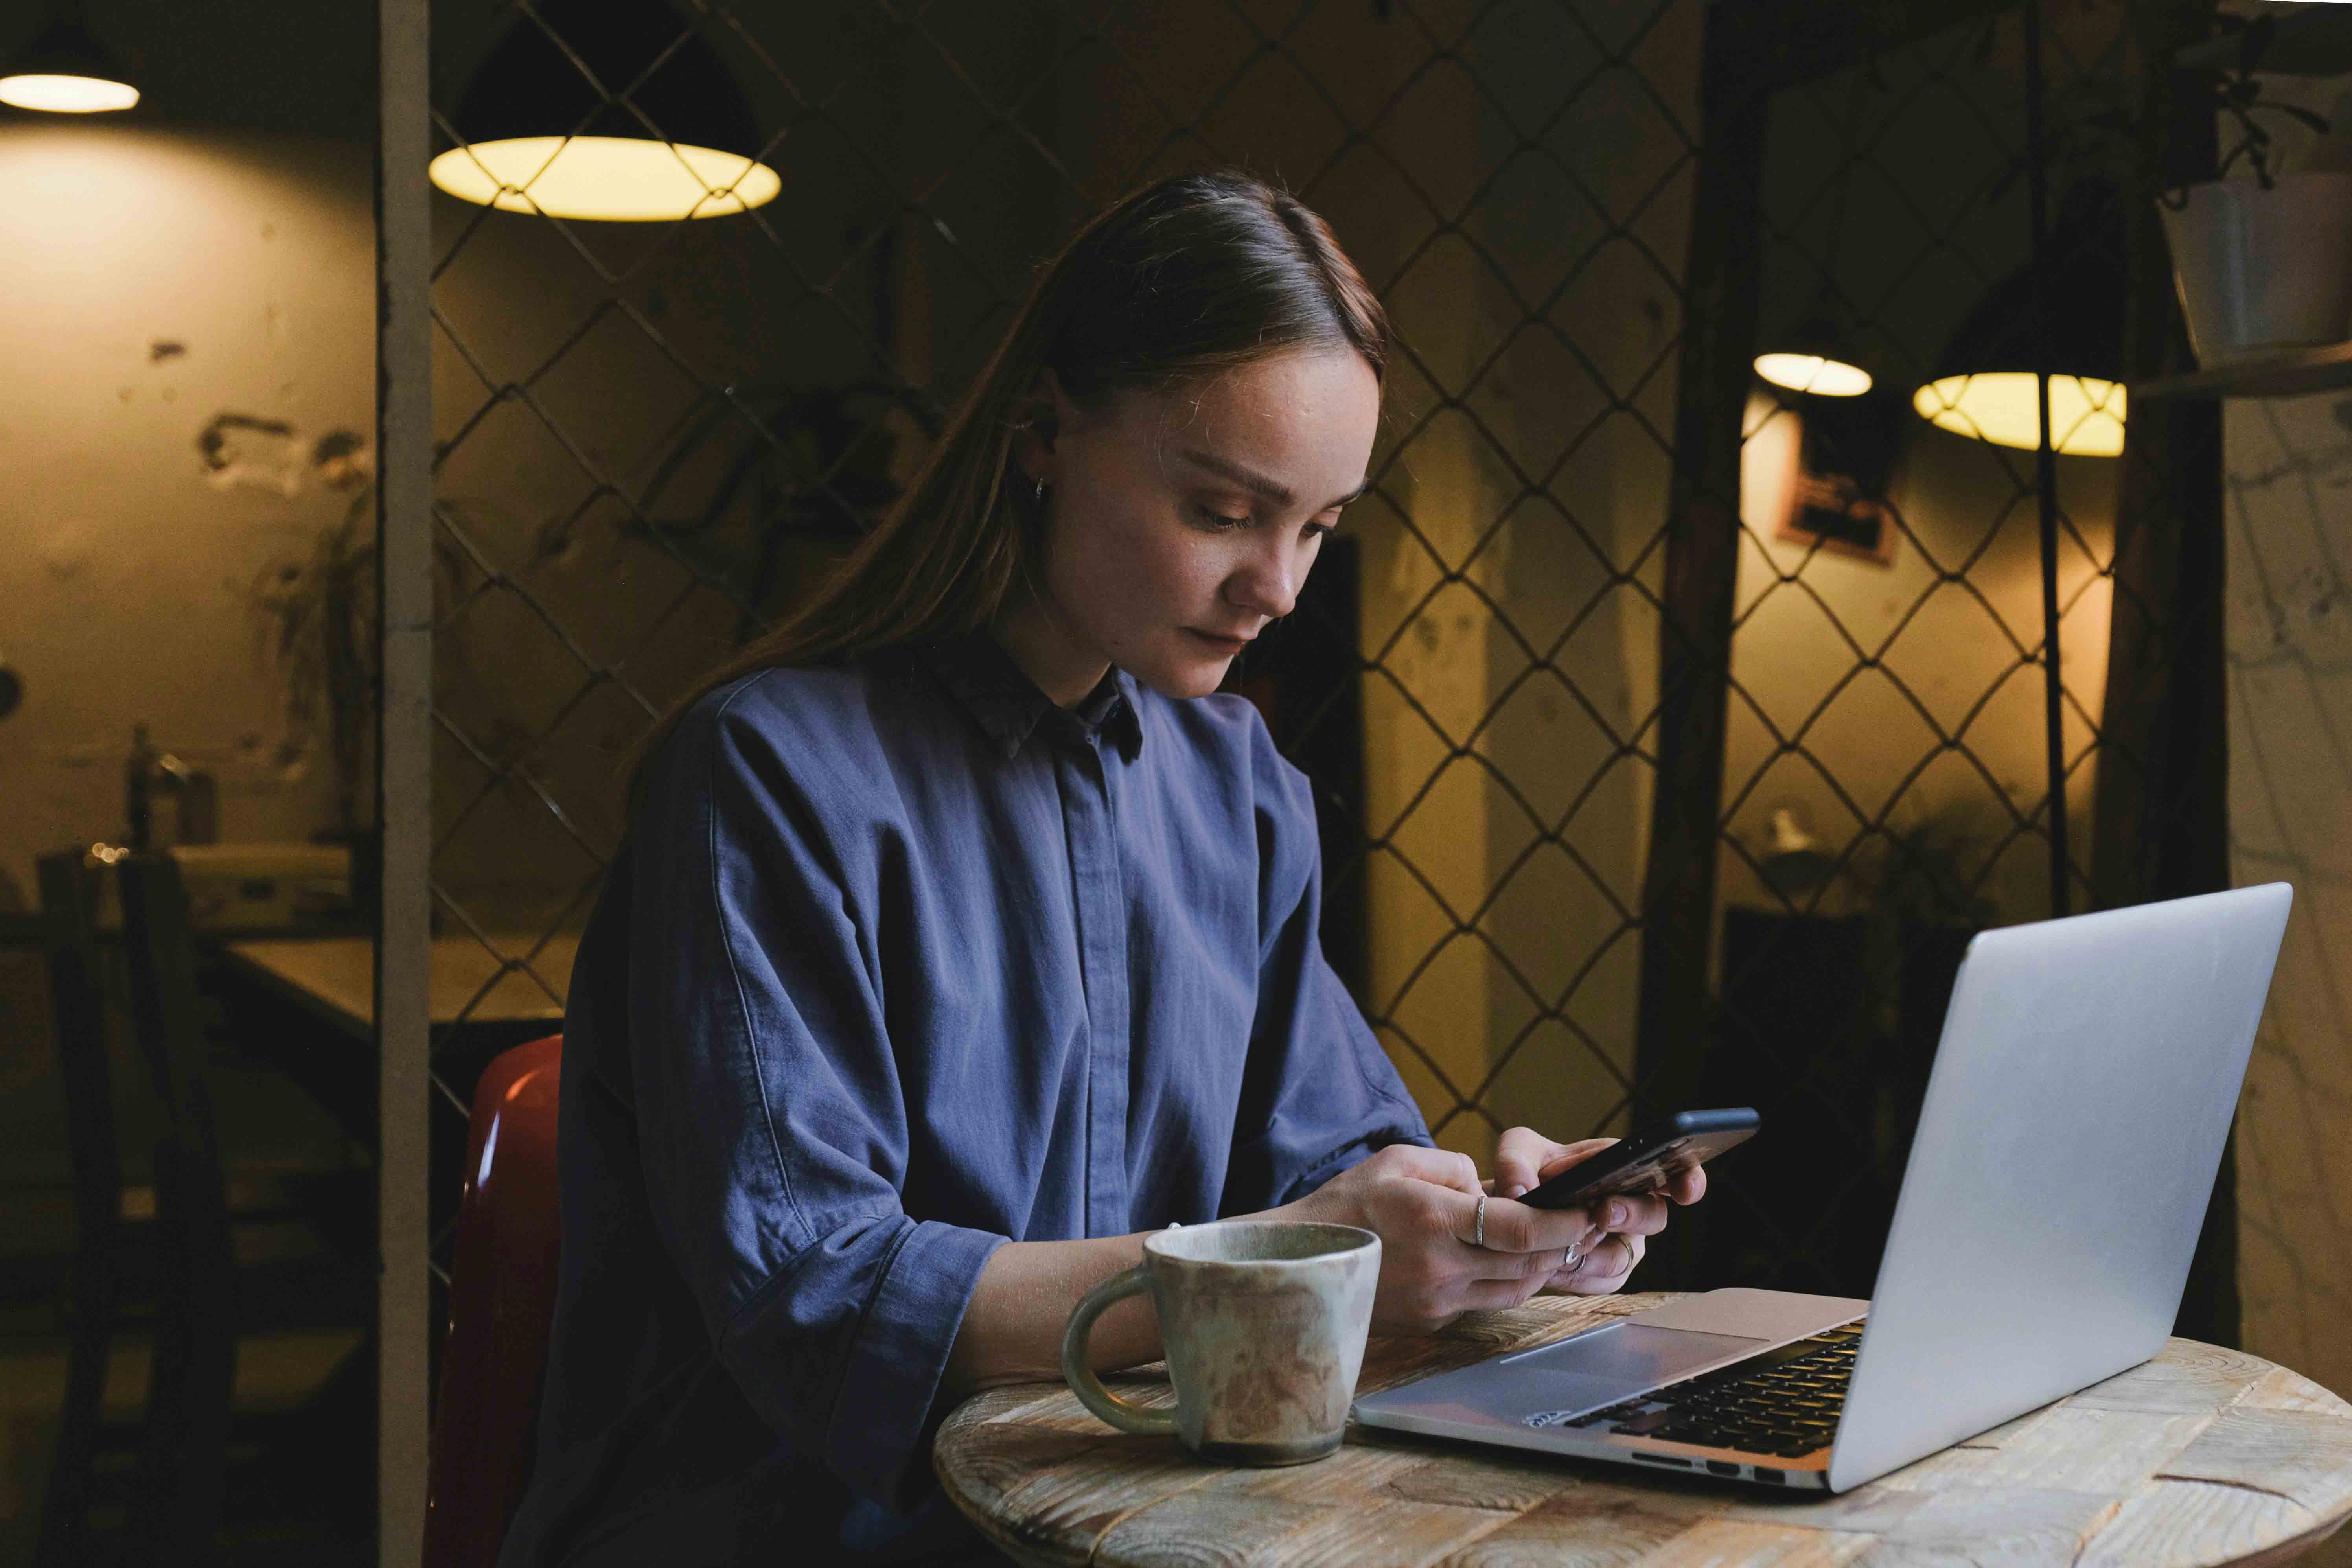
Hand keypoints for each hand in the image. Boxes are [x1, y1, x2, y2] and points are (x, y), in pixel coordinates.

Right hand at [1280, 1144, 1595, 1332]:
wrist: (1300, 1263)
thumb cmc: (1346, 1204)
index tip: (1588, 1209)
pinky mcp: (1431, 1322)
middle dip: (1563, 1244)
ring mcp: (1437, 1301)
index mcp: (1434, 1219)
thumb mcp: (1395, 1162)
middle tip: (1584, 1224)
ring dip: (1539, 1267)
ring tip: (1549, 1243)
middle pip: (1528, 1263)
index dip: (1563, 1222)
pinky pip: (1484, 1303)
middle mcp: (1441, 1267)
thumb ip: (1452, 1167)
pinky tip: (1503, 1262)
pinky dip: (1504, 1283)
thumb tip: (1490, 1186)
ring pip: (1515, 1290)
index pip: (1520, 1228)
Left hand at [1488, 1127, 1706, 1296]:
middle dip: (1632, 1214)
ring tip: (1563, 1244)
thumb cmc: (1526, 1175)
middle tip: (1604, 1212)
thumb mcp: (1518, 1153)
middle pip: (1654, 1215)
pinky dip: (1576, 1273)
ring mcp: (1622, 1241)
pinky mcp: (1606, 1273)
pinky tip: (1554, 1264)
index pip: (1672, 1170)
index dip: (1688, 1179)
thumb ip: (1516, 1159)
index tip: (1686, 1189)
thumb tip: (1521, 1191)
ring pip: (1623, 1255)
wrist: (1508, 1216)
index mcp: (1624, 1167)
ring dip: (1592, 1251)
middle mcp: (1632, 1204)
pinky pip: (1603, 1280)